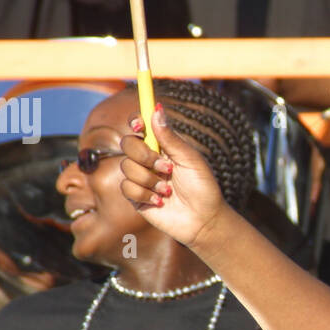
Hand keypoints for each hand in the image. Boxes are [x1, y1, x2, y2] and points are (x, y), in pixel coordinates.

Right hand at [119, 106, 228, 249]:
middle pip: (128, 144)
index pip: (141, 127)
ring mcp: (140, 177)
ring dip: (150, 179)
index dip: (136, 122)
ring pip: (126, 166)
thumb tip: (156, 109)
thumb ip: (171, 137)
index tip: (140, 126)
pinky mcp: (135, 197)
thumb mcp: (190, 160)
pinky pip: (127, 187)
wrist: (203, 220)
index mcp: (162, 146)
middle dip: (145, 156)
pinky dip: (145, 194)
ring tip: (169, 191)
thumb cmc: (203, 188)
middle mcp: (148, 159)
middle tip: (166, 168)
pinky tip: (161, 202)